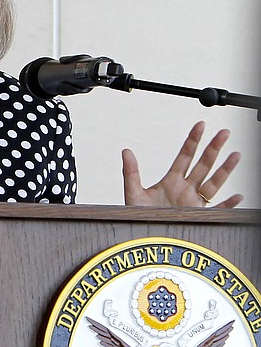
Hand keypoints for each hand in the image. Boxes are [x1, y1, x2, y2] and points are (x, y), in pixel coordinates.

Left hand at [121, 121, 242, 207]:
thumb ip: (130, 172)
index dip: (193, 140)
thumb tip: (126, 151)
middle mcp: (186, 189)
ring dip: (225, 170)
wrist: (144, 239)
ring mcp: (194, 202)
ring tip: (236, 155)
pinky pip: (218, 210)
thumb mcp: (133, 193)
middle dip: (214, 148)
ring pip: (214, 183)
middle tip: (224, 132)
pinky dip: (228, 205)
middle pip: (203, 164)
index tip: (201, 125)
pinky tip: (237, 196)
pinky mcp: (199, 217)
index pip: (185, 156)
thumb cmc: (139, 217)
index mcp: (171, 181)